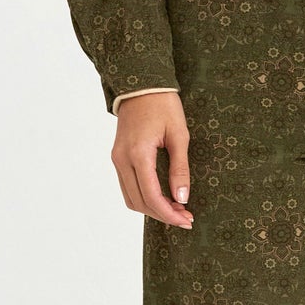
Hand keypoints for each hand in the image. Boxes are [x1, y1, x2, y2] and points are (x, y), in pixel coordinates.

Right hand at [112, 91, 193, 227]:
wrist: (141, 84)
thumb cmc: (163, 105)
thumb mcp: (179, 135)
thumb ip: (180, 168)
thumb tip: (182, 198)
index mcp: (138, 154)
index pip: (151, 196)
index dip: (169, 213)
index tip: (186, 220)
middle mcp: (122, 159)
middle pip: (139, 202)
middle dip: (162, 215)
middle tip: (186, 218)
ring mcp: (117, 159)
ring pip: (131, 198)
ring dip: (152, 208)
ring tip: (176, 209)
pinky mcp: (118, 157)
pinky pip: (128, 186)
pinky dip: (144, 197)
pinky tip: (162, 197)